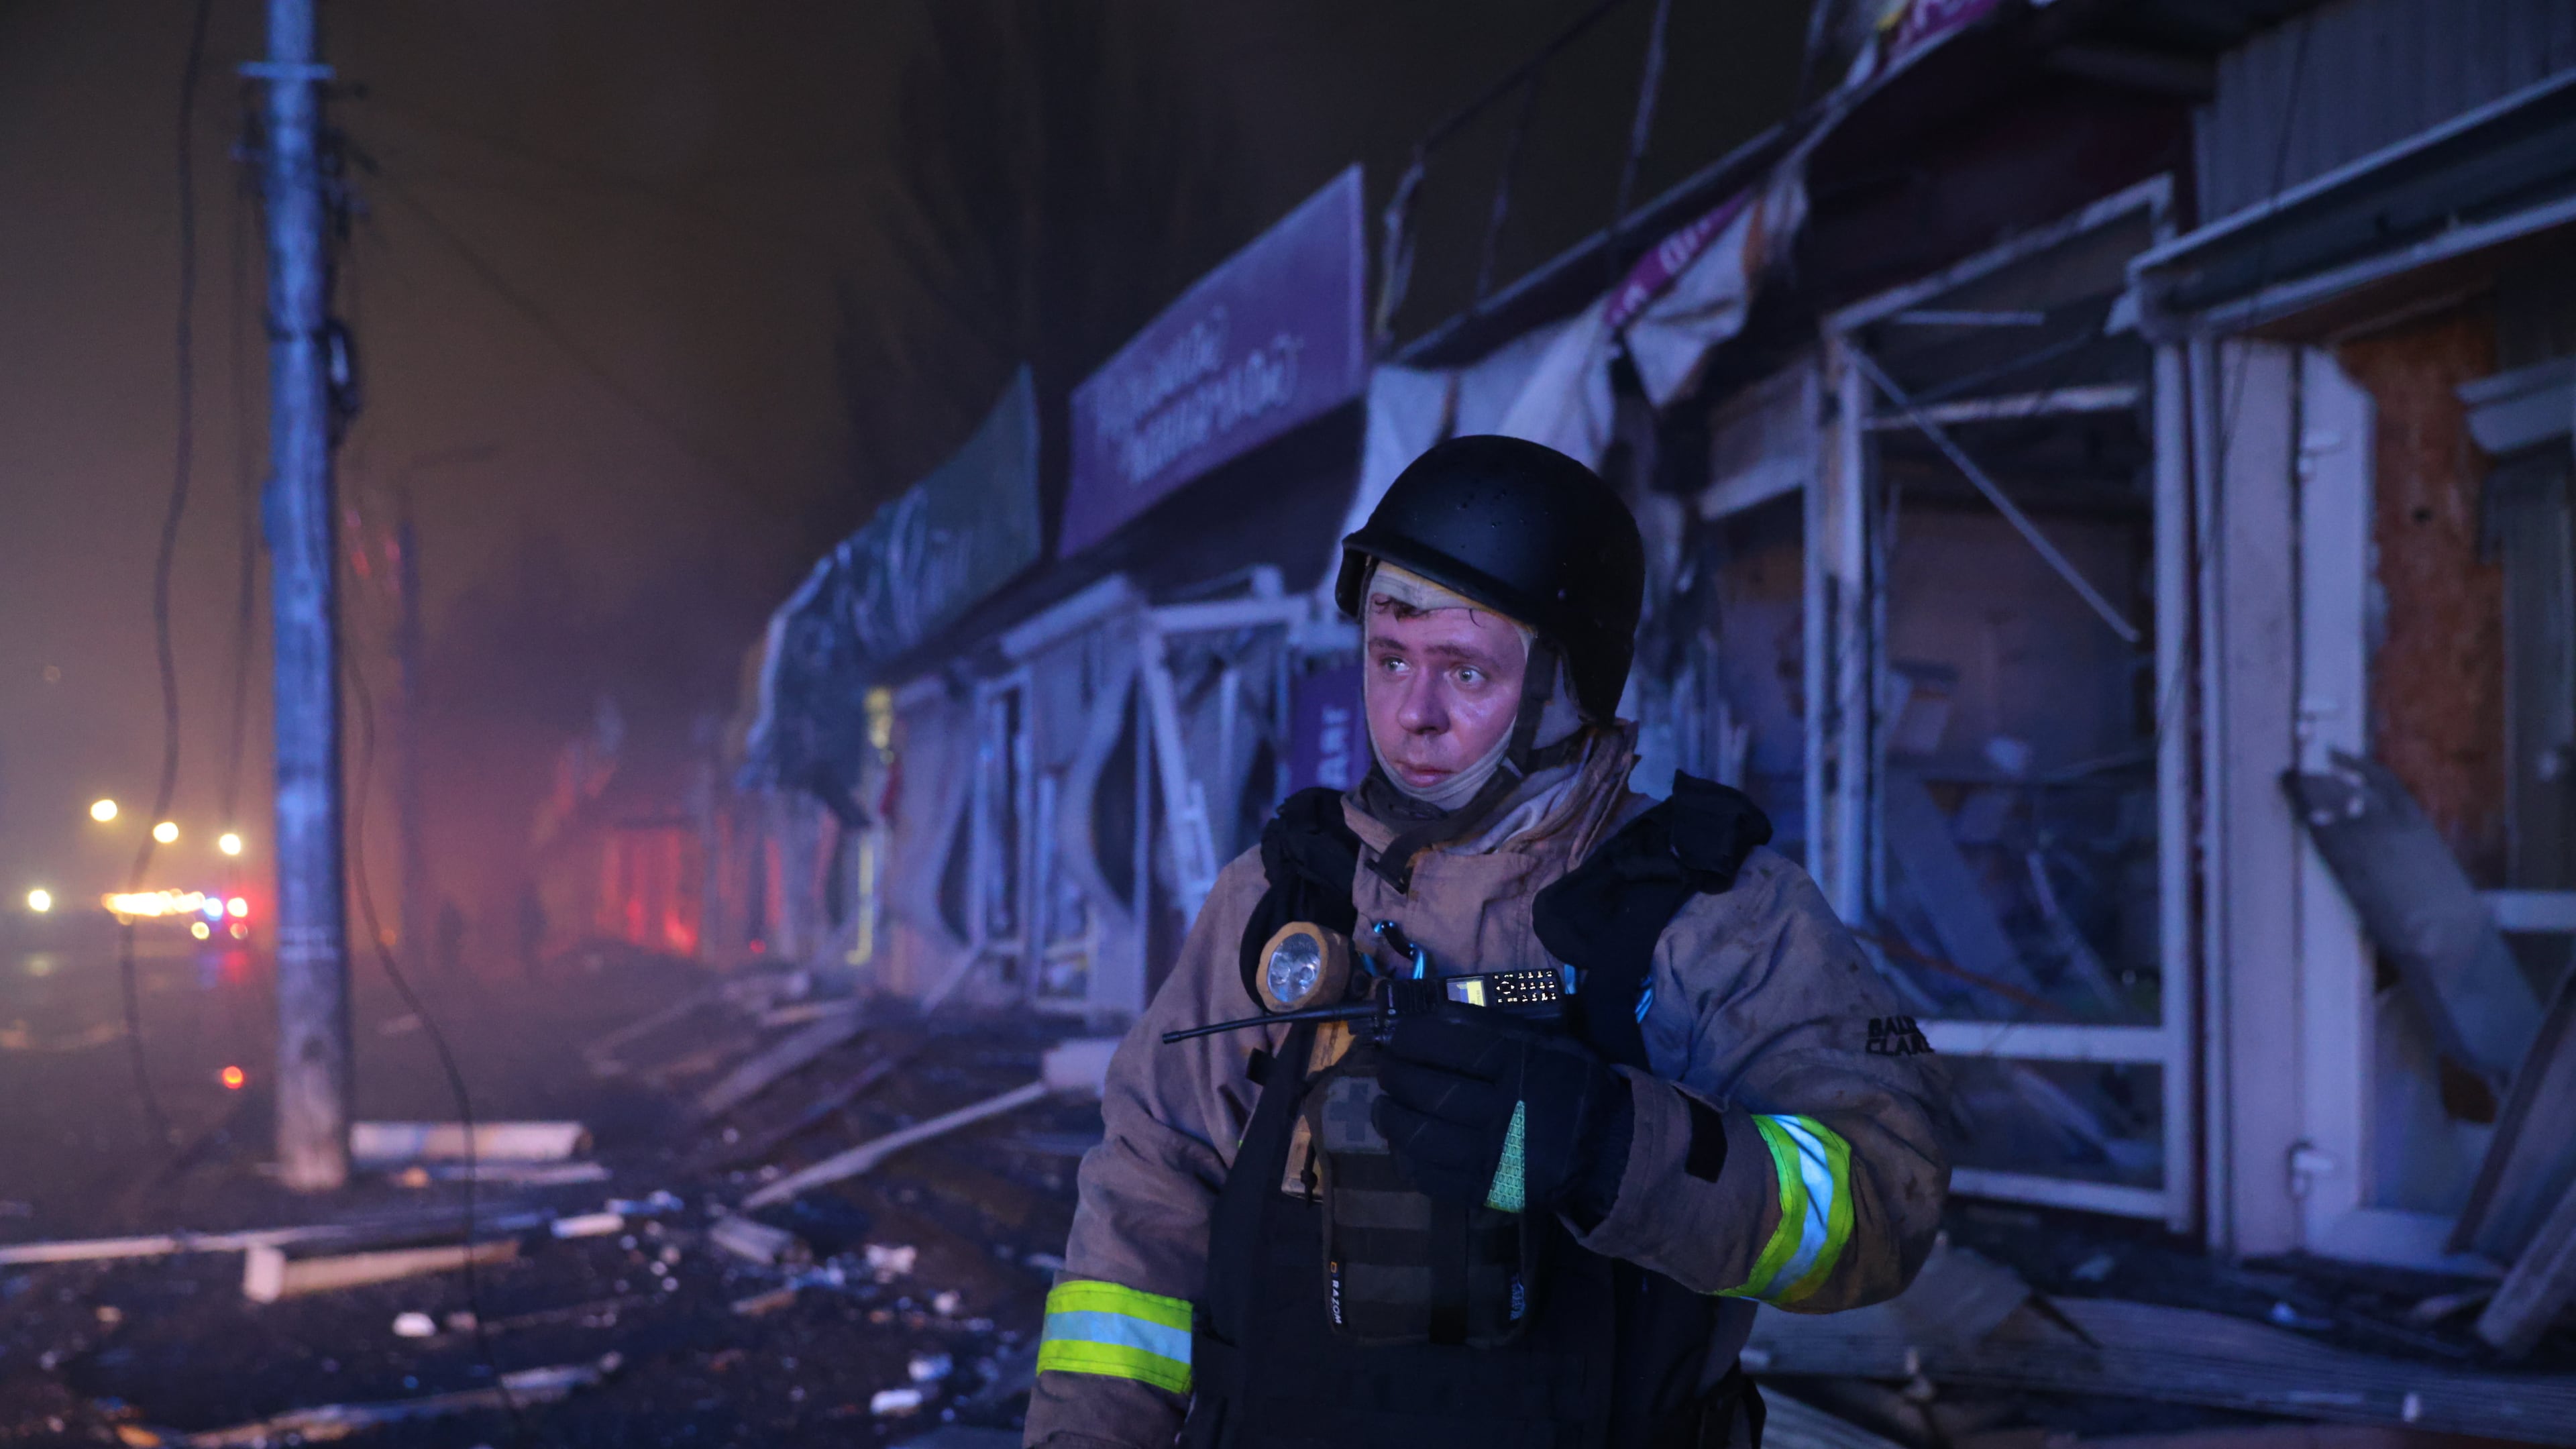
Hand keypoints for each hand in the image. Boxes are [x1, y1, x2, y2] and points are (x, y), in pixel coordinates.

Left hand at [1372, 1008, 1625, 1212]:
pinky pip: (1432, 1176)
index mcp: (1519, 1065)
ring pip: (1422, 1136)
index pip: (1448, 1044)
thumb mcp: (1544, 1044)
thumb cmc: (1570, 1086)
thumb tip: (1435, 1017)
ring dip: (1391, 1118)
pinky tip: (1400, 1144)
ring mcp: (1493, 1155)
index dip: (1413, 1038)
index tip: (1400, 1038)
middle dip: (1395, 1076)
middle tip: (1386, 1069)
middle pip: (1428, 1090)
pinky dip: (1407, 1158)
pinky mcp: (1487, 1189)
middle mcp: (1503, 1110)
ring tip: (1383, 1106)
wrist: (1607, 1148)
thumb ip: (1495, 1031)